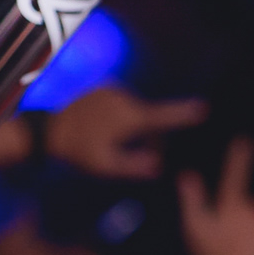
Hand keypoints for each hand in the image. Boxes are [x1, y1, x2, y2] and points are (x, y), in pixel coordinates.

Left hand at [47, 85, 207, 179]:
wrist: (50, 131)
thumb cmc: (79, 152)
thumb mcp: (107, 167)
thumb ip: (135, 166)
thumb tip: (158, 165)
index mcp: (128, 117)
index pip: (163, 116)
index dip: (184, 113)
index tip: (204, 108)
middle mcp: (124, 98)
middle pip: (152, 118)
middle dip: (151, 136)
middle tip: (132, 156)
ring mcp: (114, 90)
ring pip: (140, 112)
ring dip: (138, 127)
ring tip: (115, 141)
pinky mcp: (107, 87)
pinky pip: (127, 104)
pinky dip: (126, 117)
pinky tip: (108, 129)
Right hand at [178, 138, 253, 254]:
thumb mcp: (195, 229)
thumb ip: (191, 200)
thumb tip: (187, 175)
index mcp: (231, 205)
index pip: (234, 175)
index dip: (239, 158)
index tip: (244, 140)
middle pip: (245, 205)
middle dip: (237, 216)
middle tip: (226, 239)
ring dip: (251, 228)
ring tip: (240, 248)